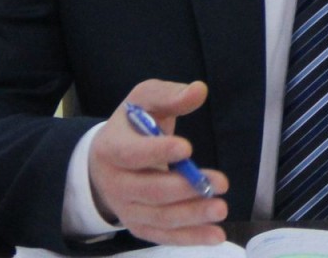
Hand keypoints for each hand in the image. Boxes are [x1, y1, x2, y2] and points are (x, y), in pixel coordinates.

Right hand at [89, 80, 229, 245]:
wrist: (106, 160)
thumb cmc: (132, 125)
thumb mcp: (145, 100)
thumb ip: (170, 95)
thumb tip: (199, 90)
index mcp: (111, 148)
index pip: (132, 153)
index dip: (157, 152)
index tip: (187, 148)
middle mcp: (115, 183)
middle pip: (149, 191)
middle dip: (185, 188)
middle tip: (220, 182)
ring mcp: (126, 209)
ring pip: (159, 217)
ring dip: (192, 215)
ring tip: (221, 208)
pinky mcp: (140, 226)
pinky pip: (164, 235)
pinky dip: (190, 238)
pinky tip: (216, 235)